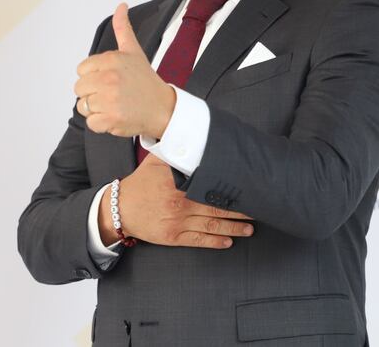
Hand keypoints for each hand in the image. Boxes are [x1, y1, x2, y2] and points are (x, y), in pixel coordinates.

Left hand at [75, 3, 175, 137]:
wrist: (163, 108)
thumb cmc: (145, 81)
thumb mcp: (133, 51)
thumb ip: (122, 28)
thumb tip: (121, 5)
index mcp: (111, 59)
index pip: (81, 70)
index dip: (93, 77)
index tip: (110, 79)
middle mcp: (108, 77)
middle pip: (79, 88)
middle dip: (93, 93)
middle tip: (112, 93)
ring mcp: (109, 99)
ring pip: (83, 106)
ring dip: (96, 109)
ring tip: (114, 105)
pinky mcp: (110, 119)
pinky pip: (90, 123)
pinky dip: (101, 124)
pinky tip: (115, 116)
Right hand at [98, 154, 253, 248]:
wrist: (119, 209)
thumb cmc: (140, 183)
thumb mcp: (156, 161)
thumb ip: (175, 151)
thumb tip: (192, 136)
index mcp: (178, 183)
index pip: (211, 185)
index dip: (232, 189)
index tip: (249, 188)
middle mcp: (180, 203)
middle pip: (217, 207)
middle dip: (240, 210)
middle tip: (259, 209)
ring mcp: (177, 222)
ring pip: (212, 225)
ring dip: (234, 228)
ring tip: (250, 229)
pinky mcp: (173, 237)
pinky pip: (199, 240)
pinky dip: (215, 241)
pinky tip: (228, 241)